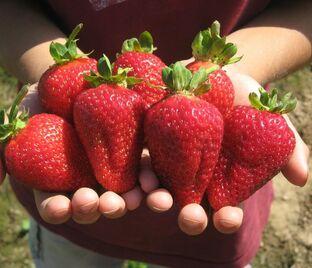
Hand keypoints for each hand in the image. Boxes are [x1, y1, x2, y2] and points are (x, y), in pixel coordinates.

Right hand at [19, 84, 144, 223]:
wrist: (67, 83)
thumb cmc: (36, 105)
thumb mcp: (14, 125)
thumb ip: (1, 152)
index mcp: (57, 182)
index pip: (55, 203)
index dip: (57, 208)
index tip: (61, 206)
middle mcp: (84, 181)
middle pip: (91, 204)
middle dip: (96, 208)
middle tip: (100, 203)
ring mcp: (109, 170)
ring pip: (119, 195)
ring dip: (126, 202)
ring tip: (132, 200)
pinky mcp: (129, 155)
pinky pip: (140, 171)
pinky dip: (146, 180)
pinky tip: (151, 182)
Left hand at [140, 71, 308, 235]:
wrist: (215, 72)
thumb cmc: (246, 99)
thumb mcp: (270, 120)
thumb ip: (287, 148)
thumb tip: (302, 179)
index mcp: (221, 180)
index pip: (225, 209)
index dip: (227, 218)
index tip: (227, 218)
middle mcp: (193, 177)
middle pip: (188, 205)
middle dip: (189, 216)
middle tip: (190, 216)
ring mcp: (169, 162)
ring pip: (160, 189)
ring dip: (155, 199)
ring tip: (155, 199)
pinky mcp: (151, 143)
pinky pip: (143, 161)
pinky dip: (140, 171)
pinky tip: (139, 177)